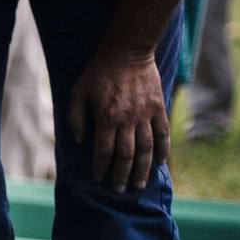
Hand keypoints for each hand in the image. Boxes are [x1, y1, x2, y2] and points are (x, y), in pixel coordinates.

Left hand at [68, 47, 170, 192]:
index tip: (99, 179)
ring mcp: (145, 114)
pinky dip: (163, 150)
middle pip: (126, 155)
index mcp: (106, 117)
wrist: (128, 50)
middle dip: (122, 175)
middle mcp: (127, 119)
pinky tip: (160, 164)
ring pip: (146, 149)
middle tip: (120, 189)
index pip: (103, 151)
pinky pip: (163, 133)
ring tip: (139, 185)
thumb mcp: (78, 91)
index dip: (101, 168)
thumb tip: (79, 140)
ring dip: (142, 169)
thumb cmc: (99, 71)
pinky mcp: (158, 107)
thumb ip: (76, 117)